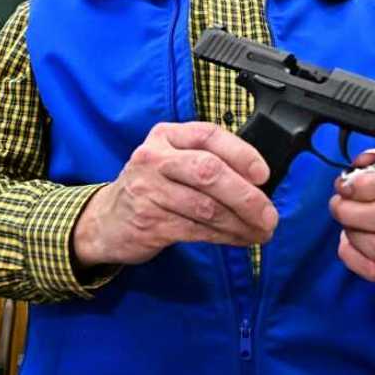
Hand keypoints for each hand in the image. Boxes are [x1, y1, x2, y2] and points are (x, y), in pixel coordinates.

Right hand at [72, 121, 278, 266]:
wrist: (106, 220)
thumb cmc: (152, 188)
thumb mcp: (172, 162)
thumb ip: (207, 161)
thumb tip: (259, 182)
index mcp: (166, 135)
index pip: (208, 135)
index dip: (241, 153)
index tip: (264, 175)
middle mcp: (155, 158)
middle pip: (209, 171)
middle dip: (245, 196)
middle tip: (269, 215)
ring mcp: (149, 189)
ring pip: (206, 206)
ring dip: (240, 223)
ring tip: (261, 231)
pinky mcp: (149, 221)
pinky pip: (196, 229)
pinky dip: (224, 236)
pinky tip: (240, 239)